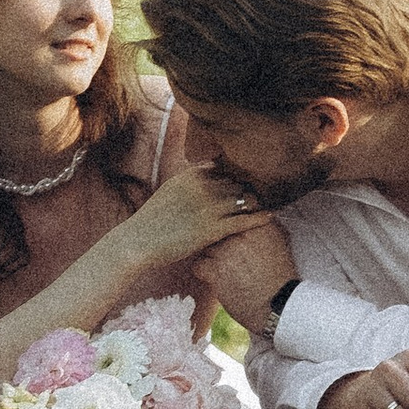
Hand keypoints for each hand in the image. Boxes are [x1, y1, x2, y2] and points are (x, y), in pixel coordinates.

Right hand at [121, 163, 286, 272]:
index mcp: (191, 175)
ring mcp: (208, 207)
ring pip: (244, 198)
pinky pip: (243, 219)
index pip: (224, 166)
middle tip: (268, 189)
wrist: (137, 242)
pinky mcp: (212, 228)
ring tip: (269, 203)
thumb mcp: (170, 192)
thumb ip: (189, 184)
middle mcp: (202, 186)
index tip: (250, 176)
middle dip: (251, 186)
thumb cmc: (151, 221)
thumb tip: (204, 177)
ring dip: (257, 201)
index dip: (238, 172)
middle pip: (238, 180)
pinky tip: (270, 216)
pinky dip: (259, 217)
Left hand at [214, 217, 297, 331]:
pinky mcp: (216, 270)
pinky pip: (199, 264)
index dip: (229, 218)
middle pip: (217, 227)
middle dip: (219, 238)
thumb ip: (264, 223)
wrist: (278, 305)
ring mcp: (227, 251)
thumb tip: (251, 213)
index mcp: (260, 223)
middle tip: (226, 251)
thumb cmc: (280, 275)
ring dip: (212, 255)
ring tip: (224, 267)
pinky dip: (204, 271)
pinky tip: (215, 277)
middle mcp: (242, 233)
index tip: (230, 228)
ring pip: (206, 245)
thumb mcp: (280, 241)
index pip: (235, 208)